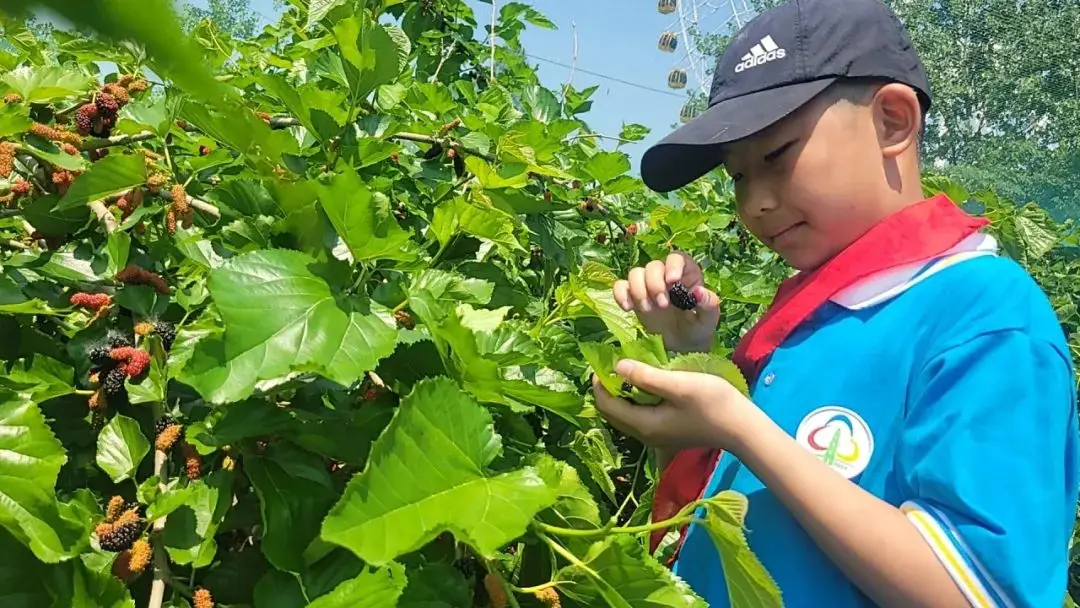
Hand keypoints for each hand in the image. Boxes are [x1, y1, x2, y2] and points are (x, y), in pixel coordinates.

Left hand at [592, 358, 763, 452]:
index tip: (605, 359)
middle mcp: (644, 435)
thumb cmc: (713, 403)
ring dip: (620, 393)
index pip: (606, 404)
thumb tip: (616, 366)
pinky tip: (646, 383)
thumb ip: (646, 376)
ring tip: (628, 369)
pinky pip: (638, 416)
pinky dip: (633, 400)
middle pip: (611, 412)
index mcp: (644, 424)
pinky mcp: (666, 432)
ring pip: (624, 414)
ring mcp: (655, 436)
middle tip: (614, 363)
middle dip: (606, 388)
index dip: (599, 381)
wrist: (742, 428)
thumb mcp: (679, 384)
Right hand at [613, 252, 720, 352]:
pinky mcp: (633, 296)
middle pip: (653, 266)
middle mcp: (665, 274)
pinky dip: (621, 294)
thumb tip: (699, 292)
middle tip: (662, 305)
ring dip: (639, 290)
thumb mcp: (708, 319)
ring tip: (648, 309)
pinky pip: (620, 286)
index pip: (676, 258)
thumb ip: (709, 304)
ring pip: (635, 273)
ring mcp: (647, 284)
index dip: (672, 266)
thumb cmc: (698, 328)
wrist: (681, 346)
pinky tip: (628, 308)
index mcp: (687, 273)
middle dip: (655, 284)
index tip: (672, 281)